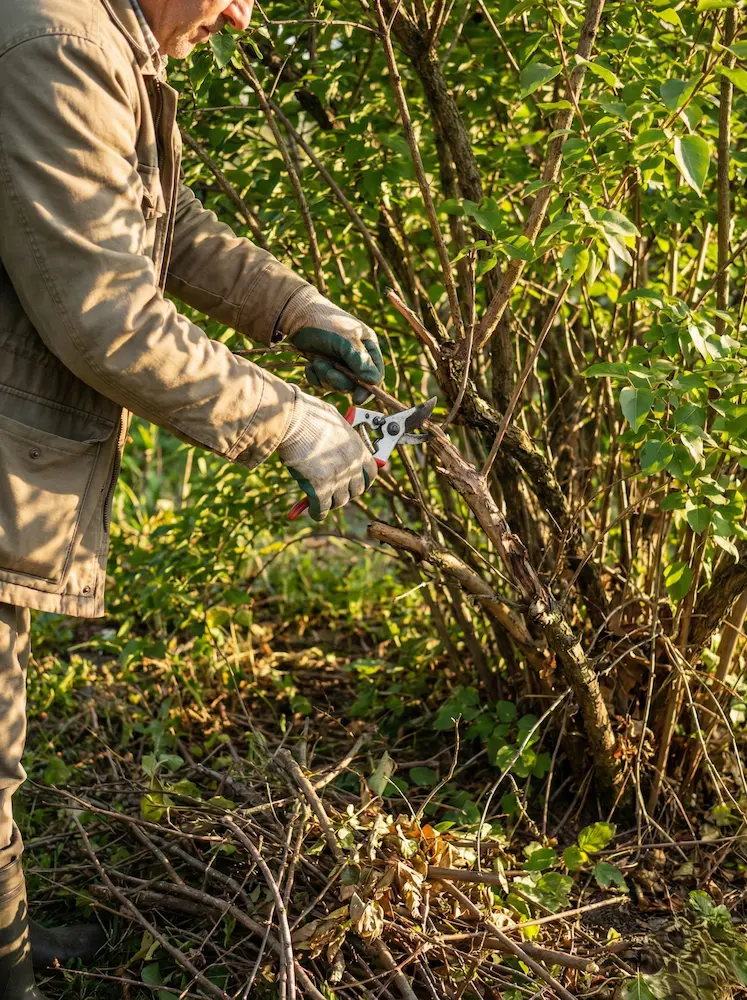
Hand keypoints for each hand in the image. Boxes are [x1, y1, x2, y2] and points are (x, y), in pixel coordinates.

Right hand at [278, 388, 378, 520]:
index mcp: (359, 448)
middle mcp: (352, 466)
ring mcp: (338, 479)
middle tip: (335, 493)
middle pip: (356, 491)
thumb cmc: (309, 415)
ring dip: (332, 503)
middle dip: (346, 492)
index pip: (371, 473)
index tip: (356, 484)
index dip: (363, 481)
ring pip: (340, 502)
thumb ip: (339, 435)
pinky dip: (317, 512)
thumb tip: (337, 438)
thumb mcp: (334, 421)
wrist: (293, 420)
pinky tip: (313, 512)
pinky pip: (322, 509)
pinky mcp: (320, 489)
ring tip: (323, 503)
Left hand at [279, 286, 384, 403]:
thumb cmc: (327, 323)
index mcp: (367, 348)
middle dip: (340, 381)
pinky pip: (322, 383)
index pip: (375, 375)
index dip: (368, 389)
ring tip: (317, 362)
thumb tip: (373, 381)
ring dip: (325, 377)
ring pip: (337, 385)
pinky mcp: (324, 367)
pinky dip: (315, 377)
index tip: (357, 398)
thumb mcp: (347, 339)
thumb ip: (360, 360)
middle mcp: (355, 358)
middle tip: (328, 372)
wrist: (299, 316)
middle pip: (355, 384)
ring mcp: (339, 364)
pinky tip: (311, 364)